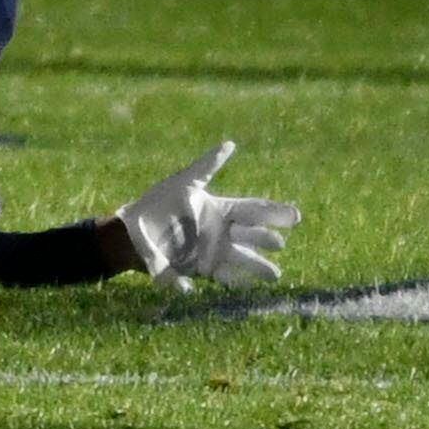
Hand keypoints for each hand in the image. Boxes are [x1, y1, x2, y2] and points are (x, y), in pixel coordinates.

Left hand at [115, 141, 298, 291]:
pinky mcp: (200, 268)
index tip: (296, 216)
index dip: (274, 212)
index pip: (252, 210)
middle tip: (280, 244)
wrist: (131, 234)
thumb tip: (230, 143)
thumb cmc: (156, 204)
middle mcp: (219, 231)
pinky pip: (224, 276)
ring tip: (276, 274)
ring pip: (243, 259)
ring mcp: (211, 251)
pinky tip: (249, 285)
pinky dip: (236, 281)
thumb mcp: (184, 183)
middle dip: (267, 239)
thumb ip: (208, 165)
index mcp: (217, 208)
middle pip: (251, 236)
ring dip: (258, 266)